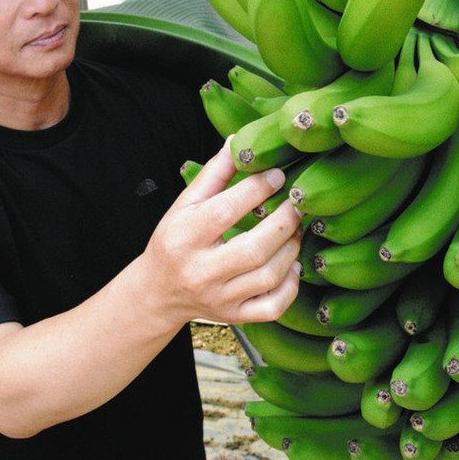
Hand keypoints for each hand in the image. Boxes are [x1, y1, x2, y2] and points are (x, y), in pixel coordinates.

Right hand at [141, 139, 302, 326]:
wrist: (160, 292)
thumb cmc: (174, 240)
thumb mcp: (184, 204)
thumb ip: (213, 174)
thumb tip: (238, 142)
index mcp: (184, 237)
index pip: (225, 211)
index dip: (256, 190)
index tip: (278, 175)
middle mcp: (201, 272)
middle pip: (254, 248)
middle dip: (284, 221)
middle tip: (298, 202)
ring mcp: (220, 298)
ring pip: (268, 276)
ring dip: (292, 248)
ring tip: (297, 228)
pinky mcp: (235, 317)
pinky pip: (273, 307)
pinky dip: (291, 286)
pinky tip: (293, 264)